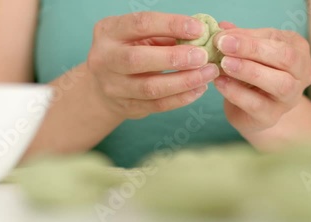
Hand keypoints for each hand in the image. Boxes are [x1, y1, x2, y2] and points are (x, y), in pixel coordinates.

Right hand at [87, 12, 219, 118]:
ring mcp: (113, 87)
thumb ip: (165, 34)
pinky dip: (181, 98)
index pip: (140, 24)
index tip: (198, 29)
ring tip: (208, 74)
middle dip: (175, 58)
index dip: (171, 25)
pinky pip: (157, 105)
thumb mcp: (140, 36)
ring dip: (184, 81)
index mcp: (109, 32)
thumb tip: (202, 33)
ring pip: (150, 88)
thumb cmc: (130, 51)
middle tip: (203, 57)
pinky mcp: (126, 107)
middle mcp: (105, 59)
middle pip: (138, 59)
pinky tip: (199, 89)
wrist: (103, 86)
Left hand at [212, 28, 310, 134]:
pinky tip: (220, 83)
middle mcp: (302, 74)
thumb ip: (239, 38)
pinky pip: (257, 105)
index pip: (279, 40)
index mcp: (298, 50)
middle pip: (286, 58)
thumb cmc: (251, 73)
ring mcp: (290, 99)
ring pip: (279, 84)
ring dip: (249, 71)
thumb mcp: (248, 51)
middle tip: (223, 46)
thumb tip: (222, 29)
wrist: (248, 109)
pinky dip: (236, 93)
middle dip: (253, 50)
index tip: (223, 37)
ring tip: (224, 64)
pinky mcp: (272, 117)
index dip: (250, 38)